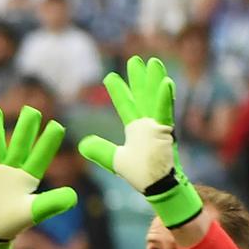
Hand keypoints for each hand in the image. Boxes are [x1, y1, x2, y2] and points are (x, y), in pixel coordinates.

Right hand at [0, 105, 77, 248]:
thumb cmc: (13, 223)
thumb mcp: (33, 212)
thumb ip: (51, 203)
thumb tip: (74, 196)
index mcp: (28, 177)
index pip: (40, 156)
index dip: (48, 142)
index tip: (57, 126)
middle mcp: (12, 168)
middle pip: (19, 144)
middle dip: (25, 128)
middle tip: (31, 110)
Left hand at [78, 56, 202, 227]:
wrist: (156, 187)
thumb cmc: (141, 175)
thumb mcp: (115, 160)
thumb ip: (100, 150)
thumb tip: (82, 144)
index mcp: (136, 128)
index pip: (125, 105)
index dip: (119, 91)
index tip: (109, 77)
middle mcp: (147, 124)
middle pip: (143, 95)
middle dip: (139, 78)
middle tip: (134, 60)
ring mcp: (157, 126)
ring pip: (155, 97)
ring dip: (154, 80)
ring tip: (152, 62)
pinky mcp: (166, 131)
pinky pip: (165, 111)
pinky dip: (165, 97)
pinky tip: (166, 82)